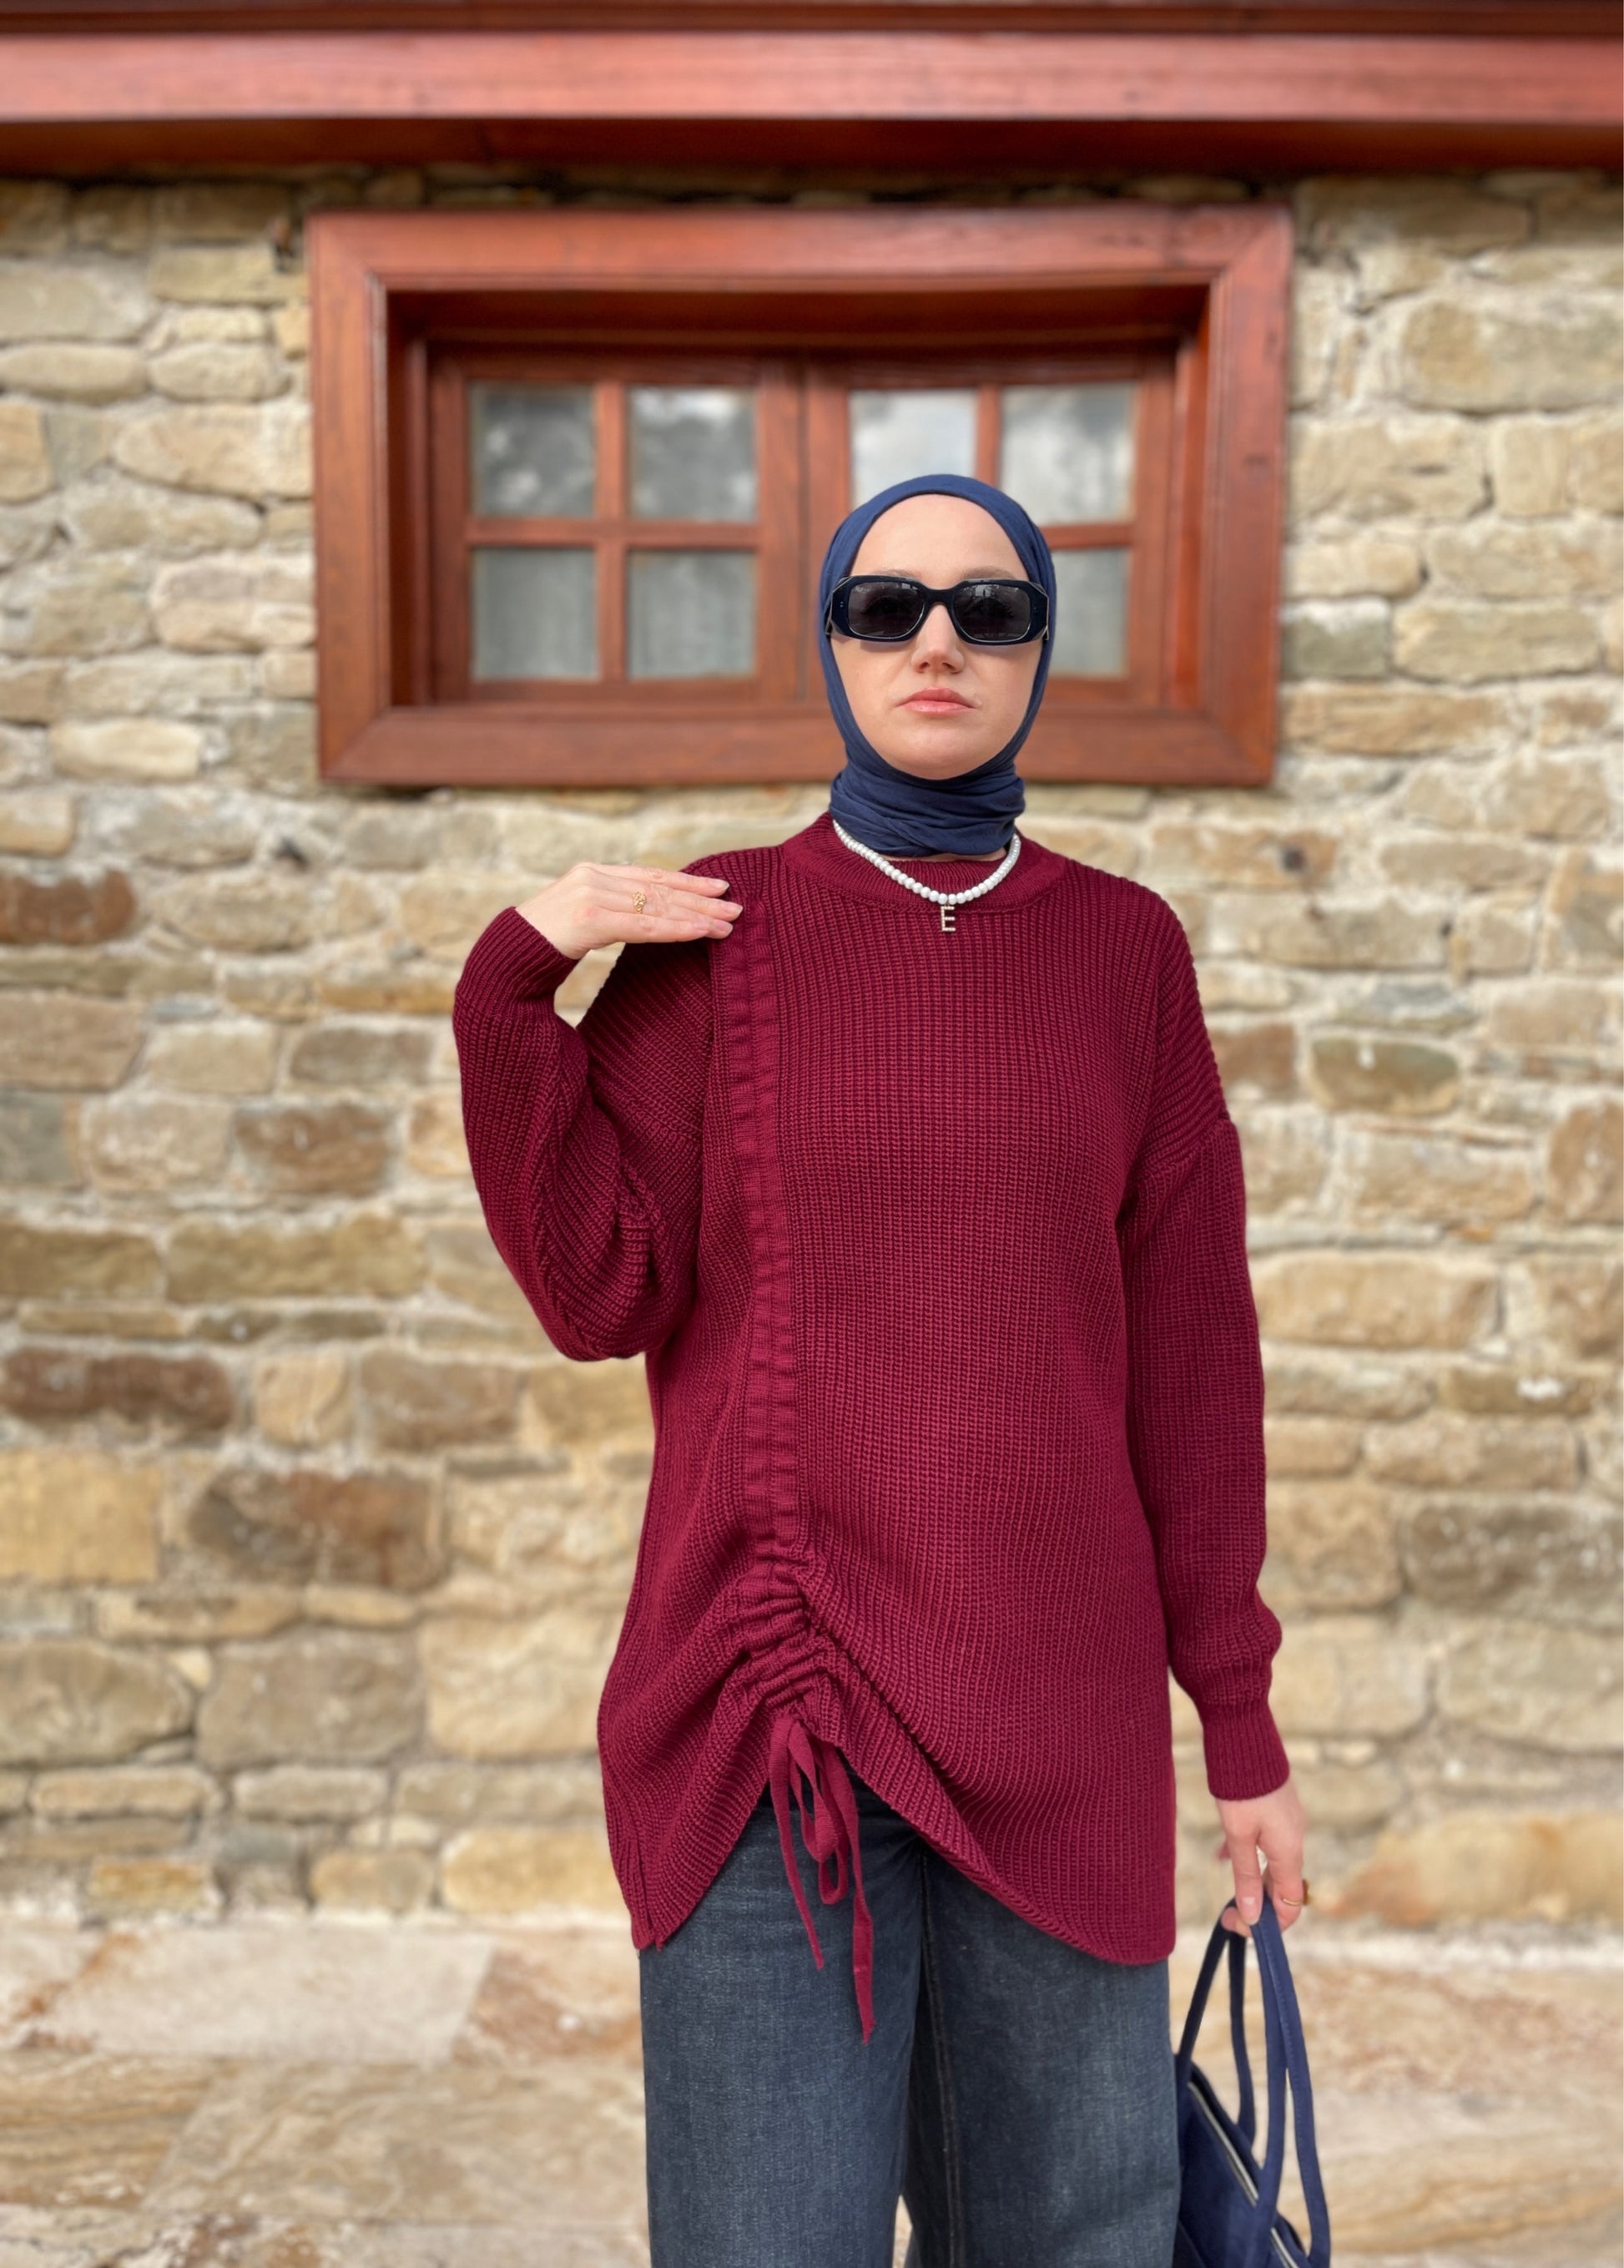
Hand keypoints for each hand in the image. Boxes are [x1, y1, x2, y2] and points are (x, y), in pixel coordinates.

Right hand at [514, 863, 741, 960]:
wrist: (507, 958)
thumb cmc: (544, 945)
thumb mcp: (581, 917)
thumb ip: (610, 908)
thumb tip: (647, 912)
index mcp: (592, 871)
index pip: (650, 875)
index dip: (687, 881)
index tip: (719, 887)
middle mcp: (593, 876)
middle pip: (658, 888)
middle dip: (700, 899)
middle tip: (735, 908)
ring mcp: (590, 895)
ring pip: (656, 905)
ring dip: (696, 915)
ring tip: (727, 924)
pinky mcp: (589, 919)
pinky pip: (643, 925)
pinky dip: (675, 928)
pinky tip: (700, 932)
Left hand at [1213, 1773, 1307, 1938]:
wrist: (1246, 1738)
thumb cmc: (1242, 1788)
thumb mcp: (1239, 1836)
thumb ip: (1246, 1875)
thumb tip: (1251, 1916)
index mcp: (1290, 1851)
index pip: (1290, 1903)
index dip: (1268, 1924)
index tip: (1240, 1927)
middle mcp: (1295, 1840)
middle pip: (1282, 1886)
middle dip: (1257, 1905)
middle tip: (1227, 1914)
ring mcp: (1288, 1824)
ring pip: (1273, 1864)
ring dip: (1253, 1881)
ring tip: (1226, 1890)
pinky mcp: (1278, 1810)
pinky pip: (1267, 1843)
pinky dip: (1249, 1855)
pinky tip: (1223, 1855)